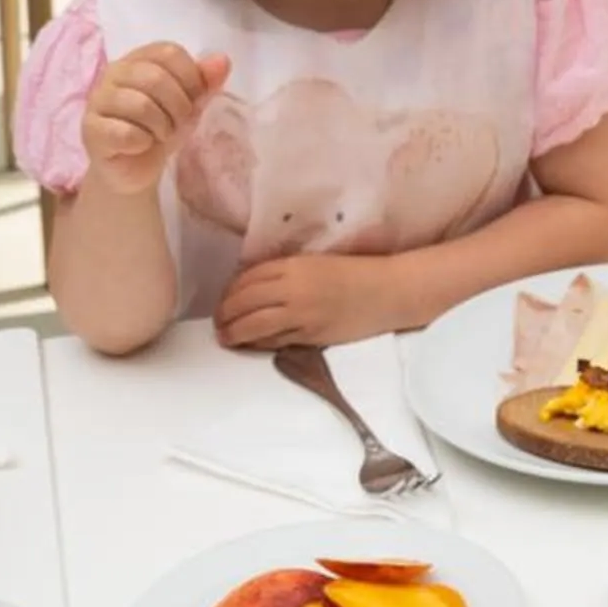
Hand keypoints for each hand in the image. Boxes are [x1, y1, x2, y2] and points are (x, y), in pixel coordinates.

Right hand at [81, 44, 229, 197]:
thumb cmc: (161, 129)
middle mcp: (114, 72)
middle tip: (176, 124)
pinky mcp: (91, 129)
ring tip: (159, 135)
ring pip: (141, 105)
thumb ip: (206, 82)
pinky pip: (126, 133)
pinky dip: (143, 143)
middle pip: (155, 77)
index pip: (169, 52)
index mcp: (139, 59)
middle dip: (179, 107)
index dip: (191, 79)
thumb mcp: (190, 105)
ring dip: (162, 127)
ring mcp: (98, 99)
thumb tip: (222, 60)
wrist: (135, 168)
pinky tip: (140, 145)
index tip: (192, 100)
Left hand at [214, 253, 400, 350]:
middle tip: (218, 321)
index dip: (230, 290)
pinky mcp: (311, 335)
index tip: (224, 299)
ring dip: (235, 332)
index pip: (248, 278)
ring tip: (226, 337)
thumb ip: (287, 272)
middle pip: (245, 301)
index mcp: (294, 265)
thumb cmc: (357, 274)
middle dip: (226, 313)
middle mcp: (293, 288)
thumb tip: (255, 286)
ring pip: (255, 324)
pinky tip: (250, 344)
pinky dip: (257, 343)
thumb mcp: (317, 262)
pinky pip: (275, 341)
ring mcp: (301, 314)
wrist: (389, 292)